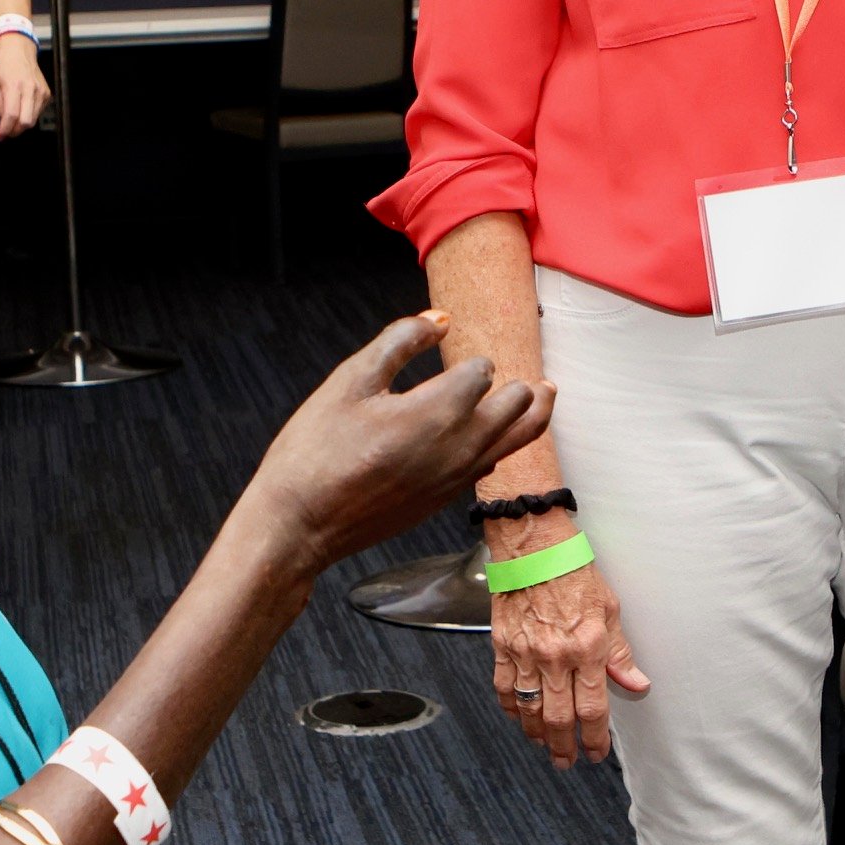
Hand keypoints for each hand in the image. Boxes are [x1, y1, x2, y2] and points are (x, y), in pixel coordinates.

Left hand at [0, 33, 47, 137]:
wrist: (19, 51)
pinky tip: (22, 108)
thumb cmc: (4, 65)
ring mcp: (41, 91)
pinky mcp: (47, 93)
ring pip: (33, 120)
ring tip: (12, 120)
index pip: (11, 115)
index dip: (5, 130)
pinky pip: (38, 112)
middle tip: (6, 131)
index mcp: (14, 86)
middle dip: (15, 131)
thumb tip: (4, 123)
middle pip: (26, 122)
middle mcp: (30, 89)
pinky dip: (29, 115)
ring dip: (21, 125)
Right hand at [241, 313, 550, 578]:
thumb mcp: (350, 381)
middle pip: (518, 405)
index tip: (453, 356)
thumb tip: (438, 320)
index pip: (482, 371)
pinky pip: (491, 466)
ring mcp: (457, 477)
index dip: (469, 361)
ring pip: (517, 441)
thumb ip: (398, 341)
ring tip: (544, 396)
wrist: (300, 524)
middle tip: (533, 375)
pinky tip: (495, 440)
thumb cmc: (316, 451)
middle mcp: (461, 446)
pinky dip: (503, 446)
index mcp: (439, 410)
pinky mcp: (446, 499)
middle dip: (519, 385)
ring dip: (531, 415)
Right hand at [487, 517, 645, 768]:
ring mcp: (526, 653)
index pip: (593, 708)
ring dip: (537, 734)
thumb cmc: (574, 570)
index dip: (595, 738)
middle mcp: (556, 656)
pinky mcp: (502, 645)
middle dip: (564, 747)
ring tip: (545, 745)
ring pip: (529, 710)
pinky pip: (504, 689)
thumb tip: (636, 684)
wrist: (532, 544)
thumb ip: (621, 652)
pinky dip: (511, 709)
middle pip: (559, 718)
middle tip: (567, 761)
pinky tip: (519, 718)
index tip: (597, 753)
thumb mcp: (610, 608)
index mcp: (588, 647)